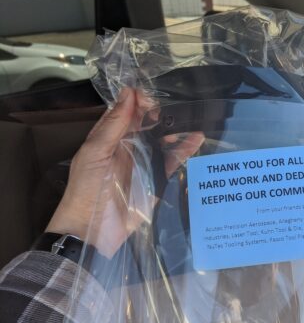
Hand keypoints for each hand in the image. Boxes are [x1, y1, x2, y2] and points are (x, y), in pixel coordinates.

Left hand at [46, 88, 203, 257]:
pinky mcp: (158, 179)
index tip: (153, 95)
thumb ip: (114, 124)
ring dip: (176, 128)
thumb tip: (129, 93)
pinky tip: (197, 138)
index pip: (127, 111)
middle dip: (163, 113)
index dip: (139, 101)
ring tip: (193, 117)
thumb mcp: (95, 152)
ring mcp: (145, 162)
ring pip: (163, 140)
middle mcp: (129, 146)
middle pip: (149, 124)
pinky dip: (185, 150)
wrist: (93, 229)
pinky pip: (173, 161)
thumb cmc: (87, 188)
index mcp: (109, 137)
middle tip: (179, 105)